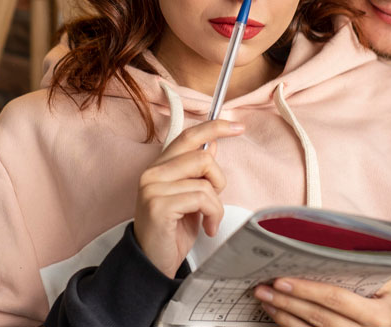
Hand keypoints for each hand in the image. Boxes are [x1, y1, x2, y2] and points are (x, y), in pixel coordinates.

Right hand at [134, 119, 243, 277]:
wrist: (153, 263)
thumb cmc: (173, 231)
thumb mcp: (191, 196)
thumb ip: (198, 170)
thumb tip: (213, 144)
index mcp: (160, 166)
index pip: (188, 136)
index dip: (215, 127)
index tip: (238, 127)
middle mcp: (152, 172)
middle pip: (203, 158)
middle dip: (218, 181)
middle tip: (213, 201)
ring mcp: (153, 188)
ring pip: (205, 181)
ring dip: (216, 204)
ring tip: (209, 219)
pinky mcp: (158, 205)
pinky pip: (201, 198)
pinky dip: (212, 214)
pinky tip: (207, 228)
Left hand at [253, 277, 390, 326]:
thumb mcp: (386, 283)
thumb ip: (358, 272)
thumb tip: (319, 253)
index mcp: (379, 317)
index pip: (337, 300)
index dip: (307, 291)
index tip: (282, 280)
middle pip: (319, 319)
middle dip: (288, 303)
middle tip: (264, 289)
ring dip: (285, 317)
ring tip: (266, 301)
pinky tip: (280, 316)